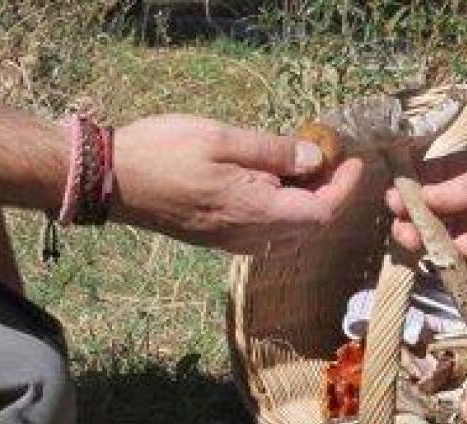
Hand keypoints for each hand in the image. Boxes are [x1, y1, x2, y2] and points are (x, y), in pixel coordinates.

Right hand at [112, 115, 364, 252]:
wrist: (111, 180)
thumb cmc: (164, 152)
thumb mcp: (223, 138)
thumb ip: (273, 152)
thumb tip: (314, 161)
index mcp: (257, 210)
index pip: (321, 211)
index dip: (344, 189)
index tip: (355, 163)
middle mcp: (251, 236)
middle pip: (310, 226)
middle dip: (328, 195)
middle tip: (331, 161)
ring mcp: (233, 242)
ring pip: (290, 234)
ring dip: (306, 205)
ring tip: (305, 170)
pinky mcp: (218, 240)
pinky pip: (267, 234)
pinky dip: (282, 212)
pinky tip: (272, 185)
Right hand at [386, 142, 466, 269]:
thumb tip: (423, 198)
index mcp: (461, 173)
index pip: (420, 185)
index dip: (404, 197)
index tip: (396, 205)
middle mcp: (465, 203)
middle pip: (424, 222)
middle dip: (415, 230)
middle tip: (414, 236)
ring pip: (444, 246)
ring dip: (448, 248)